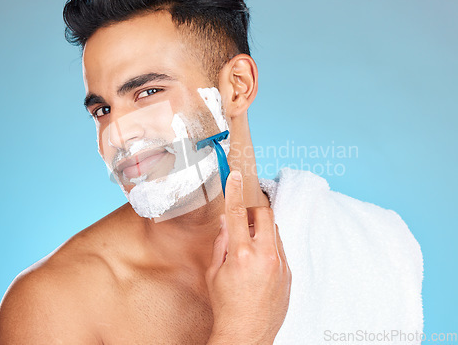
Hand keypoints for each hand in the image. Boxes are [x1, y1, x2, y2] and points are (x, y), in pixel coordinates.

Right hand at [205, 170, 290, 344]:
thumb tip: (226, 222)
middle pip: (264, 214)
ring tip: (249, 249)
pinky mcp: (289, 272)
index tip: (234, 175)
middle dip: (252, 212)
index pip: (236, 213)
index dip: (233, 191)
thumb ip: (221, 242)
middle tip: (242, 223)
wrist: (247, 333)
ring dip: (261, 230)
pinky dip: (269, 246)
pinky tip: (259, 264)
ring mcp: (280, 263)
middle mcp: (264, 255)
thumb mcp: (215, 272)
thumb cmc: (226, 305)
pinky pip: (280, 248)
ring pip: (274, 230)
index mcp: (241, 253)